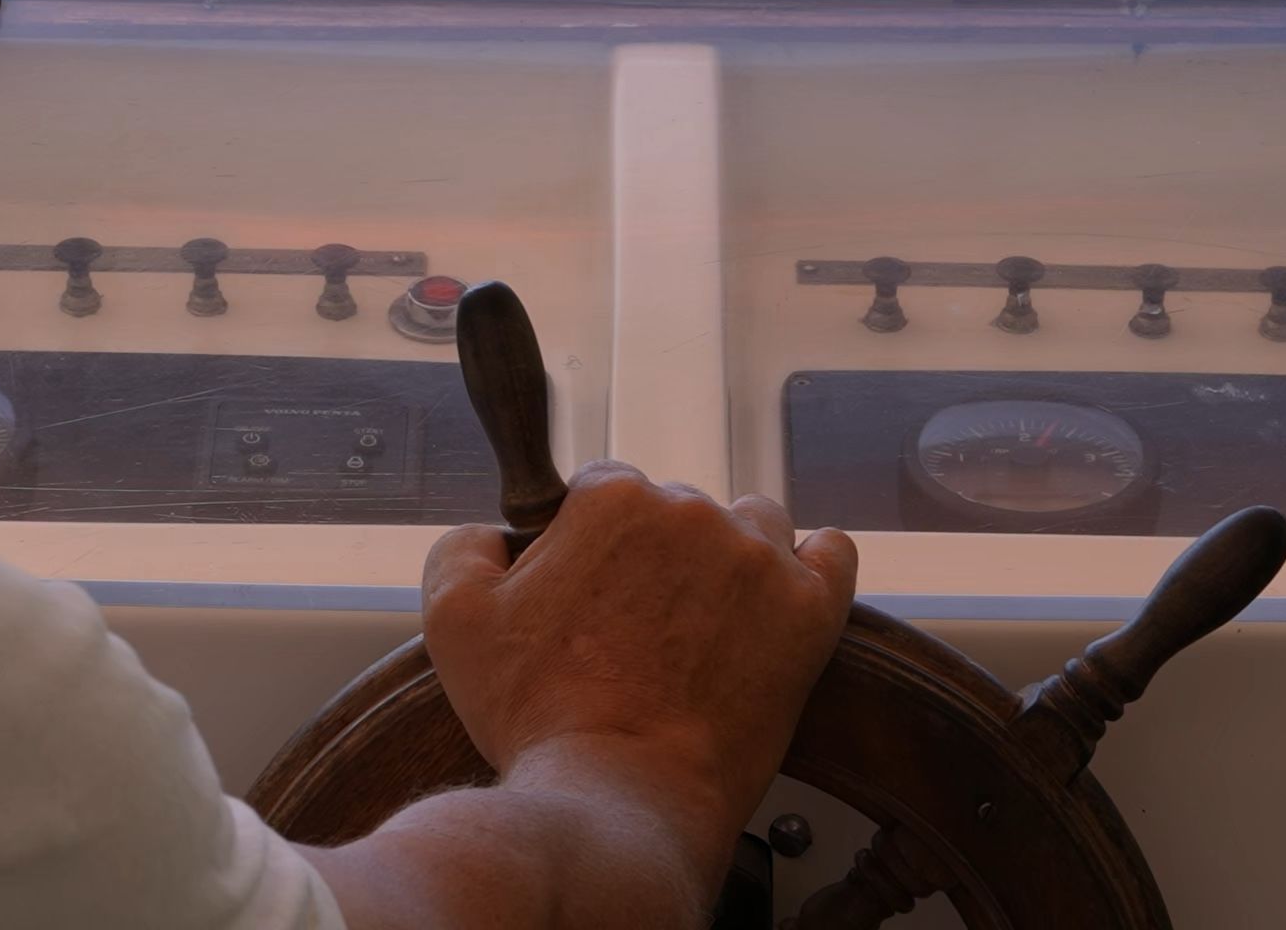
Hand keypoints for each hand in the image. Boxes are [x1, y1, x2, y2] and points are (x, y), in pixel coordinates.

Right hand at [421, 463, 857, 889]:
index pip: (606, 488)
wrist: (617, 796)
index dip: (590, 540)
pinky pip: (832, 553)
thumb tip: (493, 534)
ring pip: (752, 523)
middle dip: (656, 555)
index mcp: (612, 499)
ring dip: (730, 556)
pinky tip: (786, 594)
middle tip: (635, 627)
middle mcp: (692, 512)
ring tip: (704, 620)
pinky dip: (811, 566)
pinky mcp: (810, 613)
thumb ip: (464, 546)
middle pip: (677, 508)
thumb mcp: (453, 620)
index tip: (589, 590)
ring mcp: (759, 560)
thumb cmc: (537, 715)